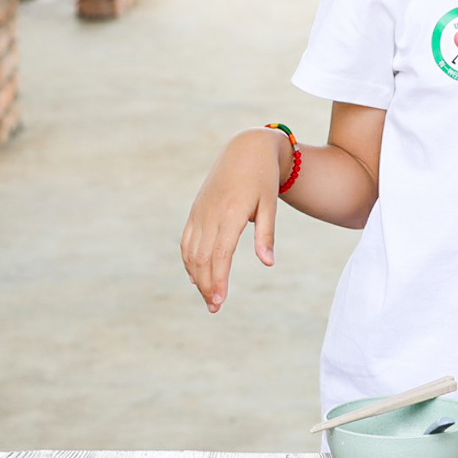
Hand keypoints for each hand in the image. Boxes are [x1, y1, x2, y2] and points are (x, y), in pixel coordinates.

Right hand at [178, 130, 288, 311]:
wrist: (245, 150)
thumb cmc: (263, 178)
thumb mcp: (270, 205)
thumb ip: (267, 235)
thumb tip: (268, 264)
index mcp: (230, 213)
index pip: (220, 254)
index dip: (218, 279)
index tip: (220, 300)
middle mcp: (210, 214)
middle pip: (203, 258)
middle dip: (207, 285)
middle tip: (215, 308)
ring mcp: (200, 213)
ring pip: (192, 252)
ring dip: (197, 277)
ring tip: (208, 298)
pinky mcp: (196, 211)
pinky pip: (187, 240)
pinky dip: (189, 260)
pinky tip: (195, 277)